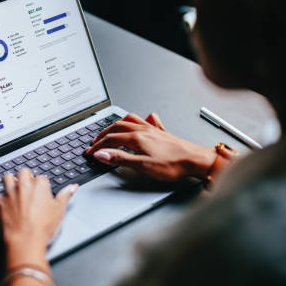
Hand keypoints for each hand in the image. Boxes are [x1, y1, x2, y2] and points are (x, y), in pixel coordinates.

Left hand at [0, 169, 76, 266]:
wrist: (26, 241)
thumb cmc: (43, 228)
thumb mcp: (60, 211)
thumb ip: (66, 196)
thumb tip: (72, 187)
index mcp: (39, 185)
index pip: (41, 177)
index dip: (42, 185)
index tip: (43, 192)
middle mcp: (24, 186)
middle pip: (23, 172)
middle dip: (26, 177)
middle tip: (29, 187)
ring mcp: (11, 193)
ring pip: (7, 178)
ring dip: (10, 181)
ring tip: (15, 187)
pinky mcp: (1, 203)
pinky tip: (0, 196)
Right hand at [85, 112, 215, 180]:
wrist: (195, 160)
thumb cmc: (173, 165)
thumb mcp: (142, 166)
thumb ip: (120, 159)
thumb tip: (101, 154)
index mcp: (136, 138)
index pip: (110, 140)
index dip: (97, 147)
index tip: (89, 152)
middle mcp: (143, 130)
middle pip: (116, 127)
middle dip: (102, 134)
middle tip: (94, 142)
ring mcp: (152, 130)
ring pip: (129, 121)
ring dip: (116, 124)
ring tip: (110, 129)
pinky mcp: (161, 132)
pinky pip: (147, 121)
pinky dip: (140, 119)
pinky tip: (143, 120)